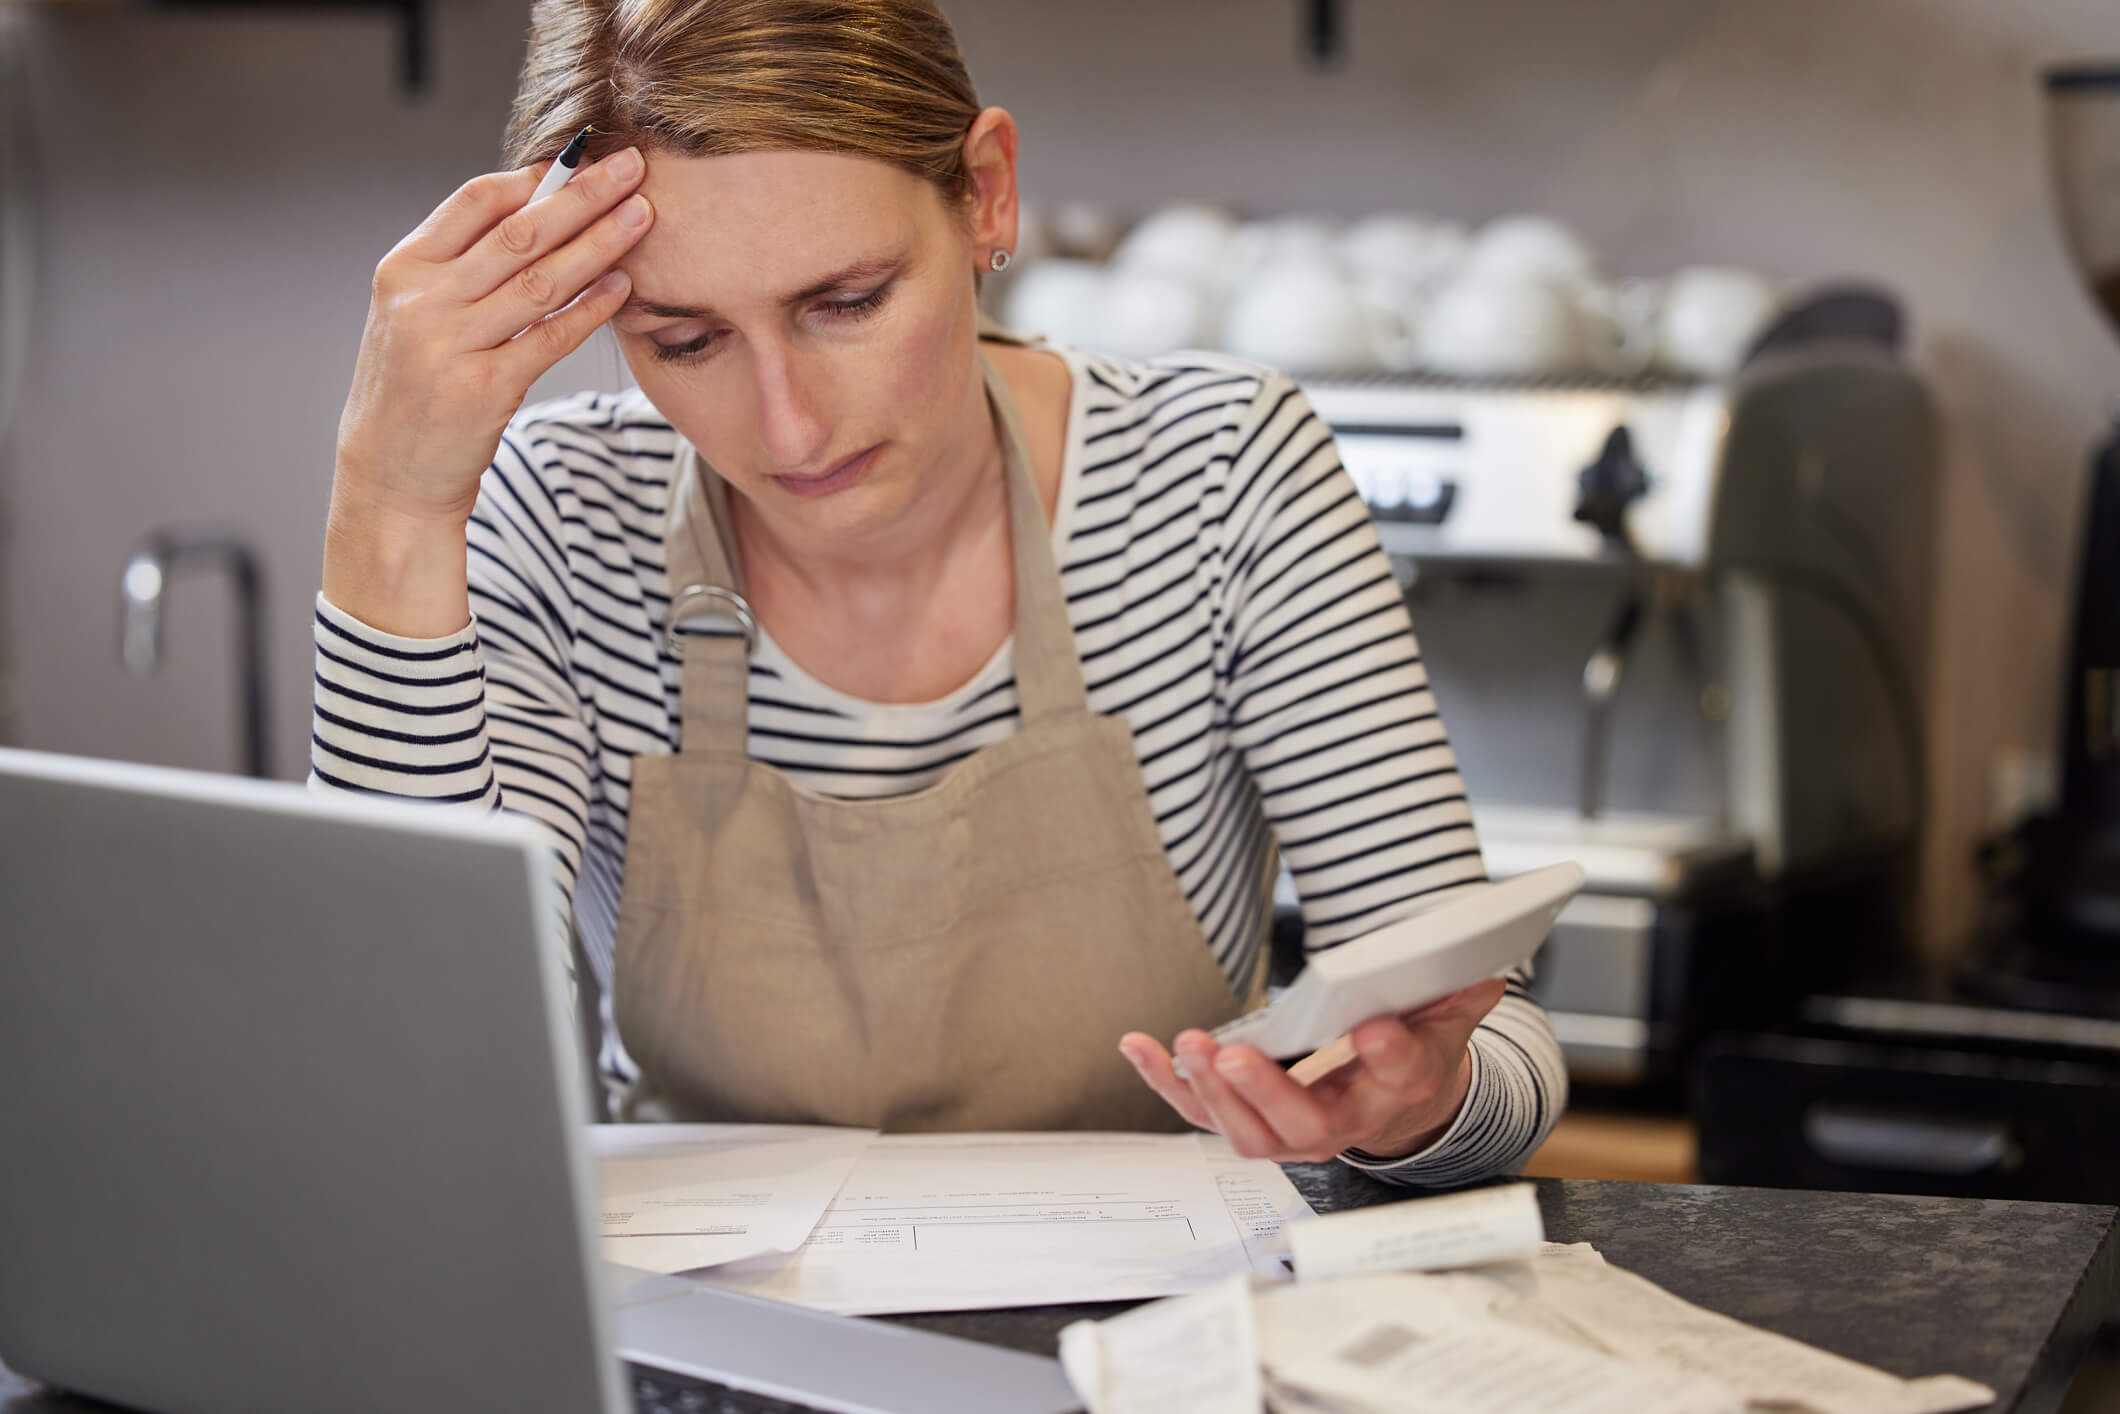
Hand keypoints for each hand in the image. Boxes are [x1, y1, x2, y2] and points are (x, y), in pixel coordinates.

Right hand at [325, 146, 654, 634]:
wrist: (388, 479)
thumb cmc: (412, 393)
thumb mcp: (412, 317)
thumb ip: (458, 268)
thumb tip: (529, 211)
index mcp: (402, 270)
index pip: (474, 203)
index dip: (533, 178)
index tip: (581, 160)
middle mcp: (422, 301)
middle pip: (518, 232)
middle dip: (582, 195)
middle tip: (630, 167)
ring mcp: (451, 346)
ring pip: (540, 280)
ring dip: (599, 243)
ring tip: (643, 216)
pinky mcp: (484, 391)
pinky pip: (550, 338)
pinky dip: (589, 309)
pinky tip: (622, 286)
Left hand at [1119, 979, 1506, 1162]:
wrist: (1395, 1106)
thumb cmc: (1413, 1056)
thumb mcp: (1447, 1022)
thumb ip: (1458, 995)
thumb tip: (1476, 968)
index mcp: (1398, 1089)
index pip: (1396, 1074)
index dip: (1386, 1053)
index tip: (1374, 1026)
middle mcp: (1341, 1123)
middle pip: (1302, 1124)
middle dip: (1265, 1092)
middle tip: (1233, 1056)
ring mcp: (1288, 1131)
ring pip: (1246, 1130)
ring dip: (1208, 1091)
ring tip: (1187, 1046)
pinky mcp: (1247, 1121)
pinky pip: (1201, 1111)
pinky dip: (1165, 1082)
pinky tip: (1138, 1046)